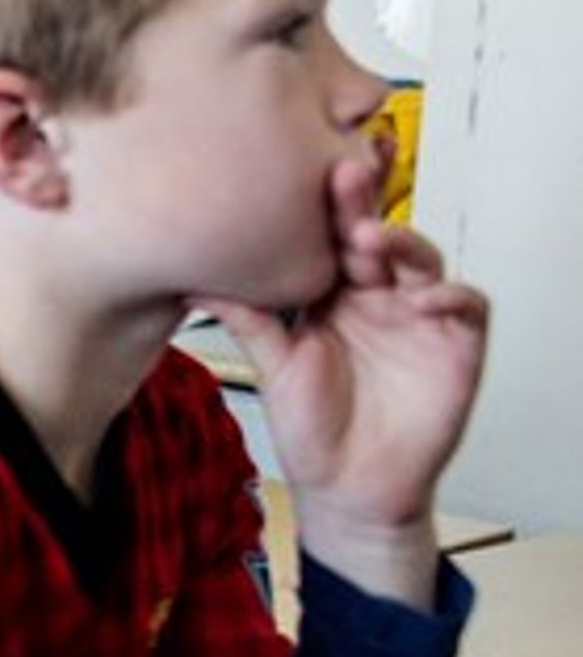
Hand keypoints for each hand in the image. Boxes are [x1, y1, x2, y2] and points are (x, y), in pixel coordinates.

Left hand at [195, 157, 487, 603]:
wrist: (345, 487)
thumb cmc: (311, 424)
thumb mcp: (273, 364)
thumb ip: (245, 318)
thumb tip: (190, 279)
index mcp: (333, 290)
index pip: (332, 236)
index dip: (324, 205)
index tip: (300, 169)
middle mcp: (378, 294)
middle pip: (376, 235)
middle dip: (361, 204)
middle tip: (340, 175)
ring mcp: (418, 315)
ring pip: (421, 260)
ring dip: (400, 244)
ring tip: (368, 240)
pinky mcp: (456, 346)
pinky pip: (465, 306)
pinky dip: (450, 296)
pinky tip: (422, 298)